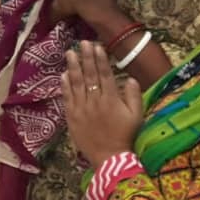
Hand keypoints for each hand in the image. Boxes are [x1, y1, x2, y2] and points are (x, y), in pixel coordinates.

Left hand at [61, 40, 142, 169]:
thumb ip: (133, 96)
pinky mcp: (71, 116)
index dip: (100, 59)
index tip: (97, 46)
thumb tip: (129, 78)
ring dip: (73, 67)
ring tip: (70, 53)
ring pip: (76, 84)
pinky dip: (65, 85)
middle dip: (86, 57)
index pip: (105, 75)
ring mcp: (81, 108)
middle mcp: (95, 101)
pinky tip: (63, 74)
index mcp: (112, 100)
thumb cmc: (125, 136)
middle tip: (82, 43)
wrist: (109, 156)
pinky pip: (67, 98)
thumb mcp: (136, 116)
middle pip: (89, 75)